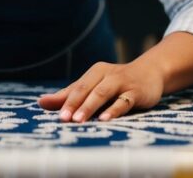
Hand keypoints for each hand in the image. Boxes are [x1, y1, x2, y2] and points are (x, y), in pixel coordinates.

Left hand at [37, 60, 164, 121]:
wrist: (151, 72)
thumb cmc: (117, 82)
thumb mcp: (94, 85)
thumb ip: (69, 95)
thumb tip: (41, 102)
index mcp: (95, 72)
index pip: (77, 87)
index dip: (65, 101)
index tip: (55, 115)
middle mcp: (107, 75)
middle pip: (87, 89)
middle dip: (74, 104)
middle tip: (64, 119)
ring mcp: (122, 83)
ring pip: (103, 93)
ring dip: (90, 106)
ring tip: (78, 120)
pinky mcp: (136, 92)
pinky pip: (124, 101)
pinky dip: (114, 109)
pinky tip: (105, 118)